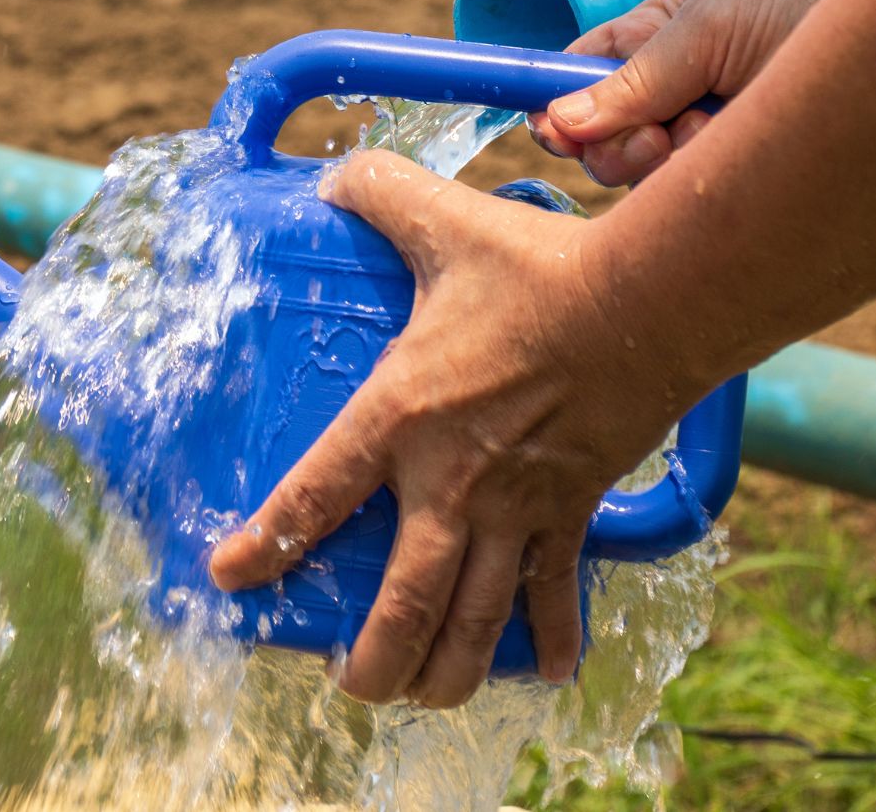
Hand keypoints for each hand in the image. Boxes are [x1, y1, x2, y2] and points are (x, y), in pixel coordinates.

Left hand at [205, 151, 698, 708]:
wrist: (646, 304)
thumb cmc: (536, 267)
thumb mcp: (440, 219)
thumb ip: (376, 193)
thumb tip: (330, 178)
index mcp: (400, 414)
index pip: (314, 495)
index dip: (267, 544)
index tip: (229, 579)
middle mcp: (452, 479)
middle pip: (404, 599)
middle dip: (373, 658)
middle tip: (348, 685)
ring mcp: (516, 505)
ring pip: (474, 615)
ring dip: (447, 668)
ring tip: (421, 698)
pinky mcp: (572, 510)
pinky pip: (556, 590)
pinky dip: (552, 636)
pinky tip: (546, 672)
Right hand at [531, 0, 875, 185]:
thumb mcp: (709, 25)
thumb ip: (633, 77)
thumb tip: (555, 121)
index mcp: (655, 40)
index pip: (579, 79)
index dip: (558, 107)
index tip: (554, 132)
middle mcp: (679, 91)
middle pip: (603, 142)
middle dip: (614, 147)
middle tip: (658, 137)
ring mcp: (717, 135)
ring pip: (648, 178)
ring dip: (666, 164)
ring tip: (714, 133)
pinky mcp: (755, 173)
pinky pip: (702, 197)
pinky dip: (708, 181)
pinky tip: (743, 154)